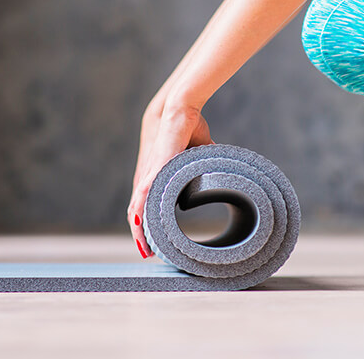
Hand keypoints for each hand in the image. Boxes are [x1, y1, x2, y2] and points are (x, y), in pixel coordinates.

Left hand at [128, 100, 212, 257]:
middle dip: (143, 237)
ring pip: (137, 209)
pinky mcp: (154, 169)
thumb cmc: (188, 127)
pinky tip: (140, 228)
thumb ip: (206, 165)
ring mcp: (150, 174)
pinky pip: (143, 196)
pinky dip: (141, 213)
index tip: (157, 244)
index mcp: (158, 178)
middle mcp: (149, 179)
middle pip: (139, 214)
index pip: (148, 207)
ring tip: (145, 250)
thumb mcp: (199, 155)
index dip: (151, 226)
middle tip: (150, 254)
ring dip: (140, 231)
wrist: (182, 109)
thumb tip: (225, 174)